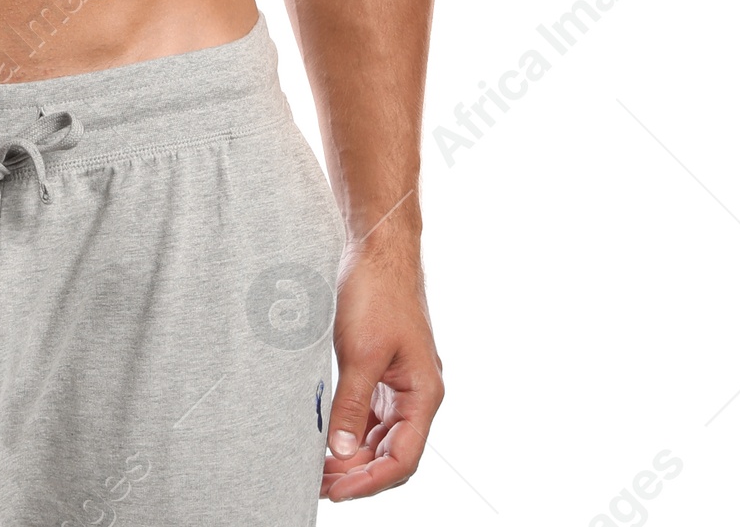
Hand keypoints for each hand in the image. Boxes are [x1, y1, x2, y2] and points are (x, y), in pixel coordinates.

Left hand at [321, 240, 442, 501]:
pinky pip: (366, 412)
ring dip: (350, 453)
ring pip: (377, 435)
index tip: (337, 492)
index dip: (370, 481)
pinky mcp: (379, 368)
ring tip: (316, 466)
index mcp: (423, 394)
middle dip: (356, 471)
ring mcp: (397, 382)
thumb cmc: (378, 292)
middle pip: (390, 451)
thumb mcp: (361, 353)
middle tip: (318, 482)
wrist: (376, 247)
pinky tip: (324, 437)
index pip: (402, 458)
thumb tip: (339, 452)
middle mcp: (414, 393)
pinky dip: (347, 428)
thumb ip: (351, 406)